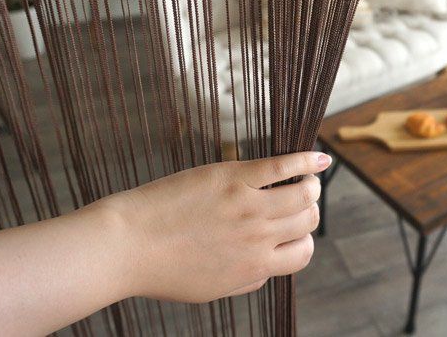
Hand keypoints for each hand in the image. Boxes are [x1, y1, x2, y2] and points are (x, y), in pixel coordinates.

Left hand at [107, 151, 331, 302]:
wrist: (127, 244)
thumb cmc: (163, 268)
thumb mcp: (211, 288)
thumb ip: (246, 280)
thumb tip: (267, 269)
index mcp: (254, 267)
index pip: (303, 253)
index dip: (304, 239)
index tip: (295, 227)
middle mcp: (258, 238)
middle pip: (307, 220)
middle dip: (310, 209)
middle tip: (302, 197)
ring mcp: (248, 207)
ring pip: (302, 195)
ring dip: (311, 185)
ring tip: (307, 177)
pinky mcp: (233, 178)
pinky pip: (281, 167)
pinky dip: (305, 160)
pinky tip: (319, 157)